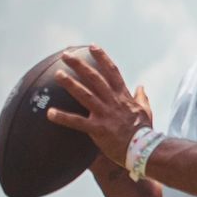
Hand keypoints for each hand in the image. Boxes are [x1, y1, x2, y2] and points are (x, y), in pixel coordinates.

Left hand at [46, 45, 153, 166]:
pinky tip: (50, 113)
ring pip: (85, 95)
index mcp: (123, 97)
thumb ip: (142, 97)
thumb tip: (141, 86)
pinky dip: (63, 117)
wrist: (145, 149)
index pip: (112, 72)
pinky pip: (77, 122)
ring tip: (57, 74)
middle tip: (65, 55)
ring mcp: (105, 114)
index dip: (102, 58)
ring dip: (70, 84)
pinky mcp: (98, 129)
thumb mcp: (146, 111)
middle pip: (95, 78)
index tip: (92, 47)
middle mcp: (113, 102)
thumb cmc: (145, 131)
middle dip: (80, 65)